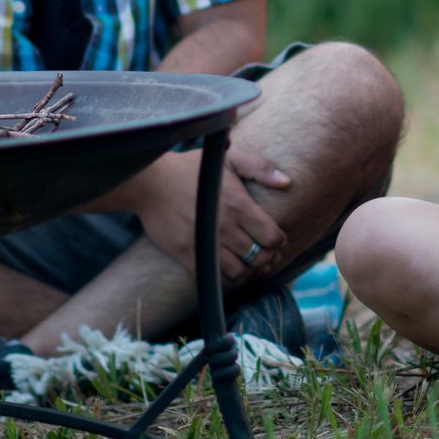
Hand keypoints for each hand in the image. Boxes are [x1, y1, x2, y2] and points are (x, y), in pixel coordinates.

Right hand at [132, 148, 289, 284]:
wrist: (151, 183)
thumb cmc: (191, 169)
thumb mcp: (228, 159)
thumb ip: (259, 167)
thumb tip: (287, 182)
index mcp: (239, 205)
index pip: (273, 237)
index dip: (279, 241)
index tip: (276, 239)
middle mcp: (226, 227)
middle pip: (260, 257)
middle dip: (269, 258)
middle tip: (267, 255)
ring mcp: (207, 243)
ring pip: (241, 272)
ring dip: (251, 271)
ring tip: (251, 264)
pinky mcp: (189, 255)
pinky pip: (218, 278)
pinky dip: (230, 280)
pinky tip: (231, 270)